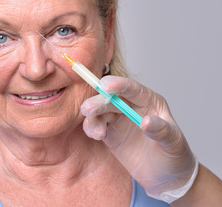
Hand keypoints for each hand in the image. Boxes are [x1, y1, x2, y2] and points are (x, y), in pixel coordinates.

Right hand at [81, 76, 196, 201]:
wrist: (166, 178)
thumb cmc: (175, 155)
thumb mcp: (174, 143)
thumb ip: (161, 130)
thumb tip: (146, 121)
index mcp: (149, 102)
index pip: (132, 89)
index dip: (118, 85)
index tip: (105, 85)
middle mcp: (131, 106)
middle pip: (111, 98)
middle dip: (97, 102)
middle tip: (87, 109)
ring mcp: (119, 119)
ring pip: (99, 110)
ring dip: (92, 117)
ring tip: (97, 133)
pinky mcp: (109, 132)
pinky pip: (95, 124)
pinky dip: (91, 127)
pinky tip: (97, 136)